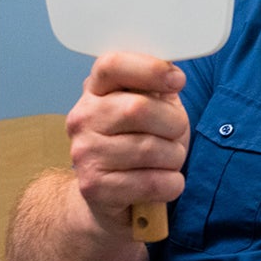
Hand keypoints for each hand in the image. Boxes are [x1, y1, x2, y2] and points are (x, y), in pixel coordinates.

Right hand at [67, 53, 188, 234]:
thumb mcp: (152, 108)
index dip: (150, 69)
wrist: (111, 196)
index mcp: (96, 91)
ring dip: (175, 157)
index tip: (178, 80)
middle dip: (174, 124)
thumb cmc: (141, 143)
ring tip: (167, 161)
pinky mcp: (94, 187)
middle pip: (139, 108)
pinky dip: (172, 184)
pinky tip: (165, 182)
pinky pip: (153, 183)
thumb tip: (173, 72)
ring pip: (150, 149)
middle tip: (175, 134)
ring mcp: (84, 153)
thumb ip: (158, 87)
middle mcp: (83, 118)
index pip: (112, 65)